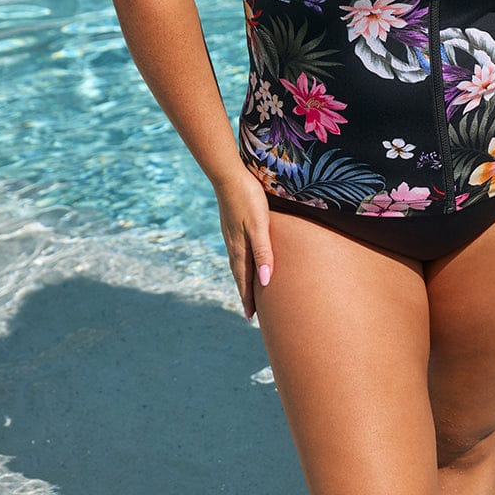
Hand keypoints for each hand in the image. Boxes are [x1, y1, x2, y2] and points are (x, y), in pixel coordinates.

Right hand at [213, 169, 273, 319]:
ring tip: (248, 289)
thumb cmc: (248, 199)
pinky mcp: (231, 224)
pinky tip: (244, 258)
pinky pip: (237, 251)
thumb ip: (263, 252)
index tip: (251, 318)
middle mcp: (233, 245)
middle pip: (239, 275)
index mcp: (240, 248)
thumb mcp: (259, 226)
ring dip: (243, 278)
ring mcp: (230, 234)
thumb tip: (265, 282)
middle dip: (245, 293)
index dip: (249, 299)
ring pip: (237, 263)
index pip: (245, 280)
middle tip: (251, 311)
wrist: (228, 175)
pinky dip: (241, 262)